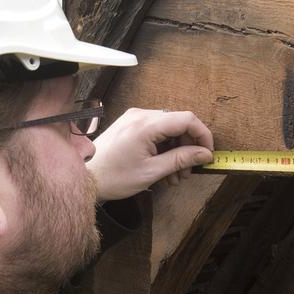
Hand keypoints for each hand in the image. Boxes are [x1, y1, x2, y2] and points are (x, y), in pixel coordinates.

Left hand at [86, 108, 213, 200]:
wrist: (86, 178)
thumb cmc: (114, 177)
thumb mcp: (152, 172)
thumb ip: (181, 160)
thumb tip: (205, 154)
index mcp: (146, 125)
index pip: (187, 120)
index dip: (203, 136)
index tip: (207, 154)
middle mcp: (140, 115)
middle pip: (178, 124)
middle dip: (187, 149)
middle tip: (186, 173)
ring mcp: (134, 118)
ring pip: (168, 130)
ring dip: (176, 151)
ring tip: (173, 177)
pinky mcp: (130, 125)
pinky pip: (155, 132)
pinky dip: (163, 148)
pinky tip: (162, 168)